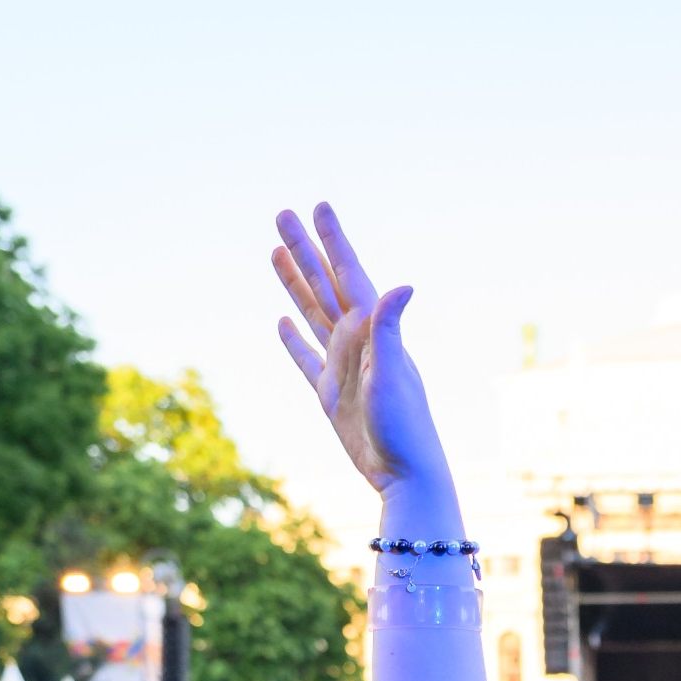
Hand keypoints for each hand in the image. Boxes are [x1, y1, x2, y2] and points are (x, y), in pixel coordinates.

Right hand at [270, 203, 451, 510]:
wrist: (404, 473)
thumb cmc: (405, 426)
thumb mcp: (394, 374)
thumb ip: (390, 328)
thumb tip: (402, 286)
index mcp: (372, 331)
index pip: (348, 274)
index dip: (333, 241)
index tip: (319, 206)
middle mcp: (357, 342)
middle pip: (323, 285)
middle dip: (303, 250)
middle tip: (281, 214)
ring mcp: (342, 367)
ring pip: (311, 313)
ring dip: (294, 283)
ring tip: (275, 252)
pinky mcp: (331, 395)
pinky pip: (306, 359)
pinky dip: (293, 339)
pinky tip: (282, 322)